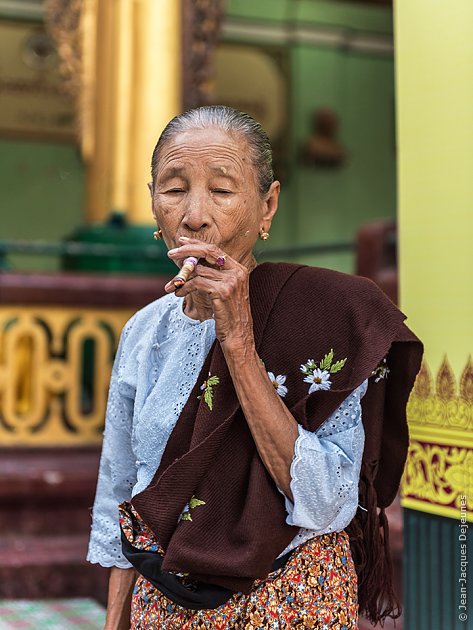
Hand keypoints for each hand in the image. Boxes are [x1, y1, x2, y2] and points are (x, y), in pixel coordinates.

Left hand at [166, 237, 254, 354]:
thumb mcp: (224, 292)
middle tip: (170, 253)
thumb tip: (191, 264)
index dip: (197, 243)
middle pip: (207, 252)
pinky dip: (184, 288)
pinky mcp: (222, 292)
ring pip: (198, 270)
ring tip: (171, 286)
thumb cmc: (228, 316)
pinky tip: (178, 294)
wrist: (238, 336)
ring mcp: (231, 282)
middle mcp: (237, 272)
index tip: (181, 241)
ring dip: (181, 278)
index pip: (215, 249)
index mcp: (239, 269)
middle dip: (186, 250)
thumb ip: (213, 276)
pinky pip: (196, 283)